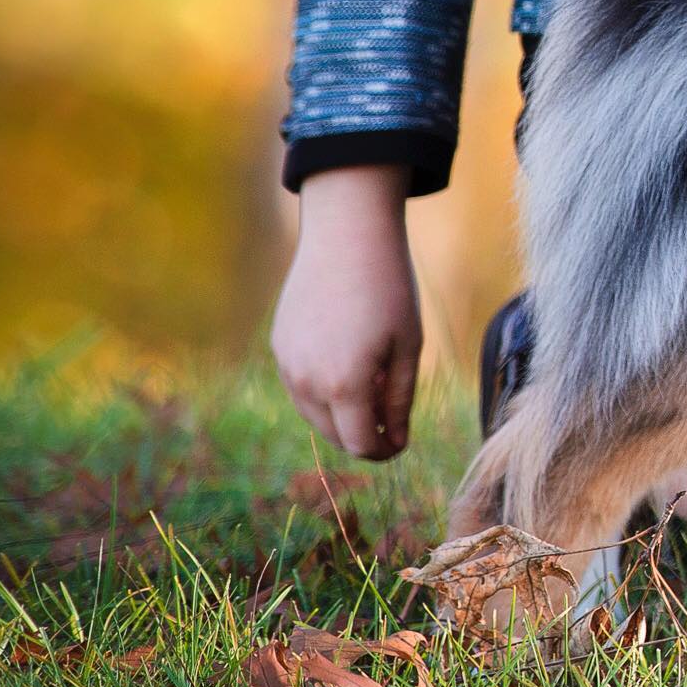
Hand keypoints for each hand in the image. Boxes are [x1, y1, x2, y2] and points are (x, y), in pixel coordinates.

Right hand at [273, 165, 423, 460]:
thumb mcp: (408, 346)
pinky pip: (300, 385)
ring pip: (313, 413)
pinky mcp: (278, 346)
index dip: (383, 450)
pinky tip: (347, 362)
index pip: (360, 444)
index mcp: (344, 386)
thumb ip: (400, 400)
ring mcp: (286, 364)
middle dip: (364, 434)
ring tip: (373, 384)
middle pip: (335, 435)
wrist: (347, 237)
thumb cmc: (389, 289)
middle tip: (391, 415)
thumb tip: (396, 440)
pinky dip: (322, 389)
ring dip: (342, 413)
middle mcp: (306, 382)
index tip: (401, 441)